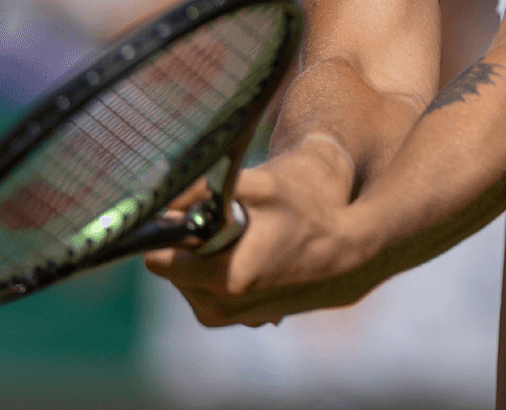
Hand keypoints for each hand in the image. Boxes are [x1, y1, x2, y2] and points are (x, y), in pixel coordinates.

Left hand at [143, 137, 381, 326]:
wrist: (346, 246)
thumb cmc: (306, 211)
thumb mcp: (261, 186)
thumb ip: (209, 184)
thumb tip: (165, 193)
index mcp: (224, 278)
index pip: (159, 258)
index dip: (172, 230)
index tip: (192, 213)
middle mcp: (222, 308)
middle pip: (173, 270)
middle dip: (190, 244)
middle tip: (223, 220)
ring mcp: (233, 318)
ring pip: (189, 282)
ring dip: (204, 258)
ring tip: (239, 236)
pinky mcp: (243, 321)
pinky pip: (210, 293)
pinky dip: (221, 272)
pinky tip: (249, 253)